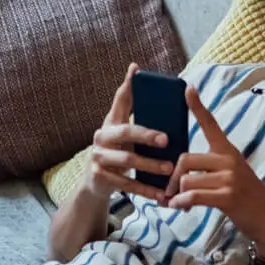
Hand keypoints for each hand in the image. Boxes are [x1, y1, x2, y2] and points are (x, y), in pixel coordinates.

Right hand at [83, 62, 172, 201]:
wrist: (94, 184)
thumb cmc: (117, 152)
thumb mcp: (123, 133)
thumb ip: (132, 109)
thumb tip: (136, 70)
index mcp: (110, 122)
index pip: (119, 100)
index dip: (127, 86)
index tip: (136, 71)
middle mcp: (101, 137)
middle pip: (125, 133)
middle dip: (146, 135)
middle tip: (166, 139)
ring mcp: (98, 158)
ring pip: (127, 162)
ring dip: (150, 166)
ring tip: (169, 169)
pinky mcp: (100, 178)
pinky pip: (126, 185)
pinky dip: (145, 190)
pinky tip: (160, 194)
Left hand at [165, 87, 264, 254]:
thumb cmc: (245, 199)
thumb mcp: (230, 176)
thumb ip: (209, 169)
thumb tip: (181, 176)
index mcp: (228, 151)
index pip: (211, 124)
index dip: (198, 107)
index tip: (188, 88)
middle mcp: (229, 160)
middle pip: (185, 159)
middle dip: (173, 177)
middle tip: (171, 192)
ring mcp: (230, 177)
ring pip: (187, 180)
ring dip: (178, 194)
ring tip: (180, 204)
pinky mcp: (227, 196)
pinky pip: (194, 195)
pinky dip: (182, 203)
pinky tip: (180, 207)